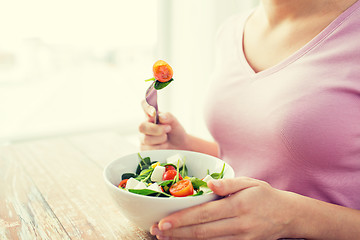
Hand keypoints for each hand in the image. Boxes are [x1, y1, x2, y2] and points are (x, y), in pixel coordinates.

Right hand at [139, 100, 188, 150]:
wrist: (180, 145)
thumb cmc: (175, 131)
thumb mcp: (174, 122)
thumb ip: (168, 117)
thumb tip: (161, 117)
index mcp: (151, 116)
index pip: (145, 106)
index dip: (146, 107)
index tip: (153, 111)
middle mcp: (145, 126)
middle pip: (142, 126)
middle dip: (156, 129)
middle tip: (168, 129)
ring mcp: (143, 138)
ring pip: (146, 139)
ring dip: (160, 139)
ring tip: (166, 138)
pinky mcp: (144, 149)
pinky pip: (149, 149)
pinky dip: (160, 147)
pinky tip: (164, 146)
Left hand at [150, 177, 296, 239]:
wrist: (288, 216)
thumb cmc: (265, 196)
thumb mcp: (250, 183)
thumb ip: (229, 183)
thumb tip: (208, 183)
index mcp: (237, 206)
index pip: (203, 214)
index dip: (182, 219)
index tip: (163, 221)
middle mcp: (238, 224)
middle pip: (201, 231)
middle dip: (176, 233)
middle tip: (156, 232)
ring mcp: (241, 238)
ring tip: (165, 238)